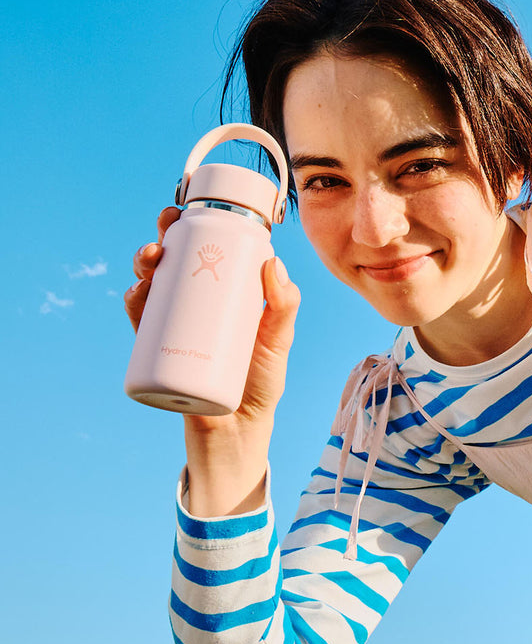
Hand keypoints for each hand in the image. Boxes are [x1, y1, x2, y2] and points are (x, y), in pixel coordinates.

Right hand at [125, 205, 301, 514]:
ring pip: (153, 287)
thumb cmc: (262, 383)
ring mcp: (175, 329)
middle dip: (162, 239)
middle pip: (174, 265)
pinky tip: (138, 294)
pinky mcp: (158, 352)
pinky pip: (140, 323)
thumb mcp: (278, 342)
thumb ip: (285, 307)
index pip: (207, 253)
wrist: (237, 432)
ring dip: (144, 267)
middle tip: (166, 231)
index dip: (193, 228)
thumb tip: (273, 263)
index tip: (189, 211)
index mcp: (225, 297)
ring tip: (153, 263)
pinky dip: (134, 304)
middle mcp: (197, 308)